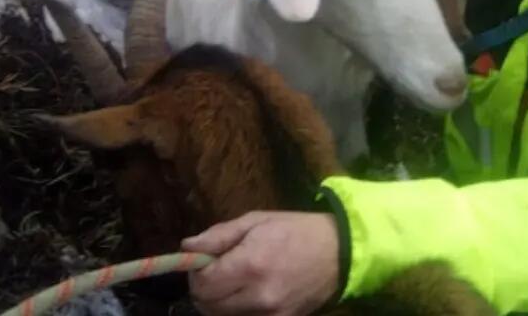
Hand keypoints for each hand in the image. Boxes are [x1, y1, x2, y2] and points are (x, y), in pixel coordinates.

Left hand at [182, 211, 339, 315]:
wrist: (340, 252)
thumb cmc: (295, 230)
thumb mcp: (256, 221)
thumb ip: (219, 236)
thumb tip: (187, 247)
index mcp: (250, 264)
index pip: (202, 284)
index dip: (195, 273)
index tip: (203, 263)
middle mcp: (258, 295)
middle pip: (208, 306)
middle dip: (205, 289)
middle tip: (216, 273)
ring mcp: (271, 314)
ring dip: (219, 302)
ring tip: (232, 284)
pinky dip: (238, 312)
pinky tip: (247, 296)